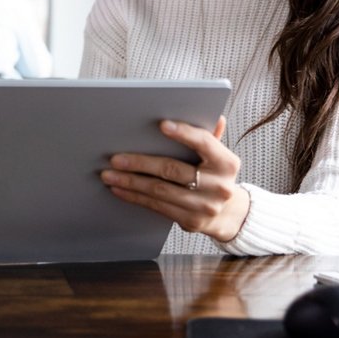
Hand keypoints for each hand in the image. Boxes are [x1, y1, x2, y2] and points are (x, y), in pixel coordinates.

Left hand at [99, 116, 251, 242]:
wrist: (229, 214)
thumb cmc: (215, 176)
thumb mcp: (218, 155)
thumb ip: (211, 137)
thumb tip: (213, 116)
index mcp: (227, 163)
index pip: (204, 143)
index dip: (183, 133)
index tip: (162, 125)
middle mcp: (219, 186)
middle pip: (172, 170)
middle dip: (140, 163)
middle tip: (116, 158)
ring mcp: (205, 206)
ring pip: (160, 191)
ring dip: (131, 182)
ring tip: (110, 175)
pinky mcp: (191, 221)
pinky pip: (157, 207)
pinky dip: (135, 197)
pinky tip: (120, 189)